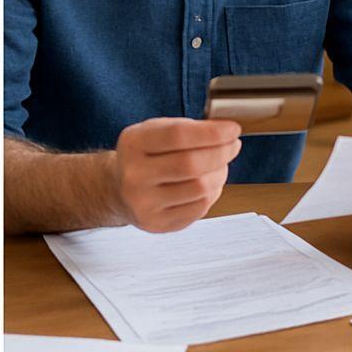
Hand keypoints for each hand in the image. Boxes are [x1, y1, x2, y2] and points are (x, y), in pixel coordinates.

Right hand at [114, 117, 241, 232]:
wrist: (119, 189)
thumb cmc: (145, 156)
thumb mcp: (157, 131)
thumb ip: (189, 128)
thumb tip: (226, 132)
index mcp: (134, 144)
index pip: (177, 135)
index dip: (211, 132)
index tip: (233, 129)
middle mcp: (134, 175)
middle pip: (191, 164)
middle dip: (222, 153)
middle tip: (233, 146)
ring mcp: (145, 203)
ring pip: (200, 188)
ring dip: (220, 174)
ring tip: (220, 166)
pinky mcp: (158, 224)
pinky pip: (200, 208)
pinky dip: (212, 193)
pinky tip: (208, 184)